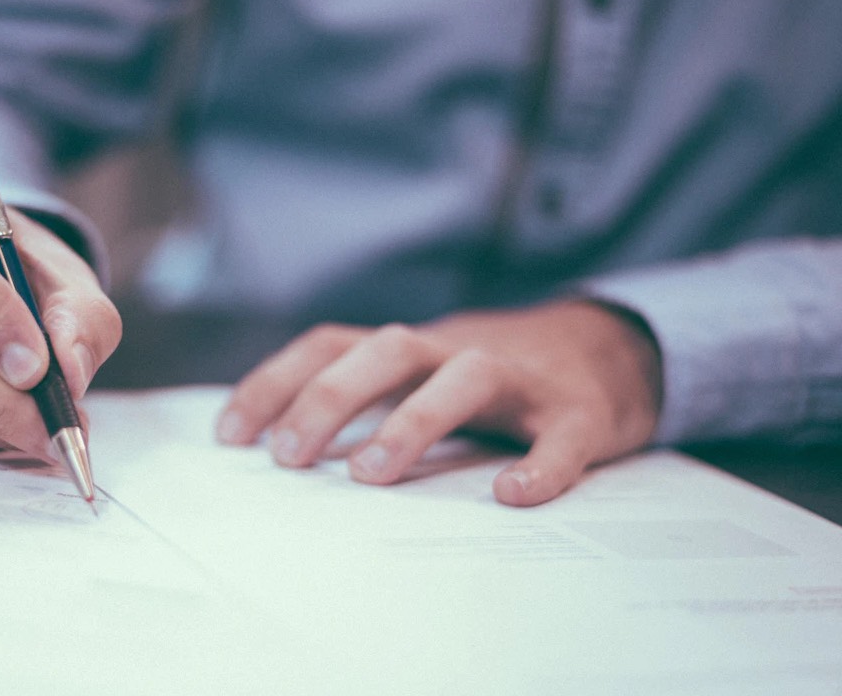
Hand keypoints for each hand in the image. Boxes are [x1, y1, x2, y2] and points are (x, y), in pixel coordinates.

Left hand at [216, 301, 661, 504]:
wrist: (611, 350)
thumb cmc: (492, 378)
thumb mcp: (421, 375)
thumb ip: (365, 399)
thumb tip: (278, 450)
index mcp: (411, 349)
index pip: (330, 345)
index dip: (276, 382)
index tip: (230, 436)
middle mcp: (457, 351)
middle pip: (387, 350)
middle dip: (330, 397)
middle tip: (288, 457)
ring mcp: (521, 379)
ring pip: (464, 378)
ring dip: (413, 420)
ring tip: (369, 475)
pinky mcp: (580, 413)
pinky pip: (562, 436)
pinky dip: (541, 465)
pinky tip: (513, 496)